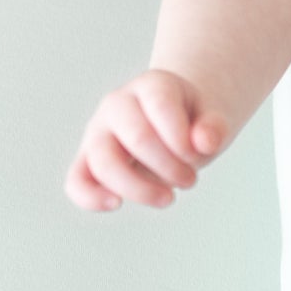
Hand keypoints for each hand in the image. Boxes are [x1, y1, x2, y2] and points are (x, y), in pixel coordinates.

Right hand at [66, 68, 225, 211]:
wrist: (172, 127)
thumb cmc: (190, 124)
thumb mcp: (210, 119)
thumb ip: (213, 127)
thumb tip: (205, 142)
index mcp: (151, 86)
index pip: (161, 106)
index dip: (182, 138)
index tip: (198, 154)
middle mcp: (117, 104)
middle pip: (137, 137)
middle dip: (170, 167)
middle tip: (191, 180)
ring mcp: (98, 132)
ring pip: (104, 162)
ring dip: (140, 188)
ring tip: (168, 198)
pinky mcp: (87, 161)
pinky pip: (76, 181)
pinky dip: (90, 197)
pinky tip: (115, 204)